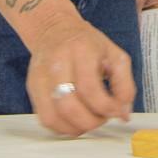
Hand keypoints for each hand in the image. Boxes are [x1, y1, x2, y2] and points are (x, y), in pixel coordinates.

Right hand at [26, 18, 135, 135]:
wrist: (55, 29)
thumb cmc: (88, 44)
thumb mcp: (115, 55)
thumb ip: (124, 84)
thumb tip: (123, 114)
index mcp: (81, 50)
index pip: (90, 88)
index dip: (106, 107)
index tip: (116, 111)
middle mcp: (57, 62)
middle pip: (69, 106)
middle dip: (90, 121)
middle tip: (102, 118)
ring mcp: (40, 75)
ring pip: (53, 116)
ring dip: (75, 128)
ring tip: (88, 121)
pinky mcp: (32, 87)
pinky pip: (44, 118)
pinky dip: (61, 127)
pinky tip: (74, 121)